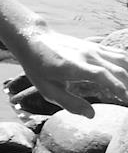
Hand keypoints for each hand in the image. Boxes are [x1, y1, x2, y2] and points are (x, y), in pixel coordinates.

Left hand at [11, 30, 127, 117]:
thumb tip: (92, 115)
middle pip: (118, 69)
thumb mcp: (47, 89)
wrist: (33, 38)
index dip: (118, 87)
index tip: (127, 100)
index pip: (102, 75)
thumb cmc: (38, 66)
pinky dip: (127, 64)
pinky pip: (118, 53)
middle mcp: (86, 55)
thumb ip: (69, 103)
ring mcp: (92, 48)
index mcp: (73, 67)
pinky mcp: (95, 45)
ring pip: (122, 59)